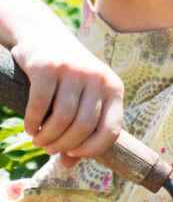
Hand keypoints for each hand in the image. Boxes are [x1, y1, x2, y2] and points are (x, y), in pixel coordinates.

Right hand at [10, 28, 124, 169]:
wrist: (42, 35)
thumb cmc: (66, 76)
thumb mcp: (81, 97)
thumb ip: (80, 129)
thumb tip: (68, 166)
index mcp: (114, 88)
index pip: (111, 129)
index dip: (92, 149)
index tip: (74, 154)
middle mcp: (98, 78)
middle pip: (84, 127)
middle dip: (64, 145)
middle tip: (49, 148)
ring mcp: (74, 71)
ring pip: (62, 119)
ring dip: (47, 137)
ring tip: (39, 140)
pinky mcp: (48, 67)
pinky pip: (40, 105)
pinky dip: (32, 123)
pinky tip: (29, 128)